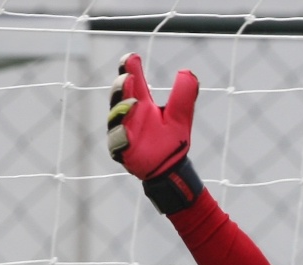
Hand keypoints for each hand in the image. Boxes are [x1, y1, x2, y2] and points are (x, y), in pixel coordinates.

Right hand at [106, 53, 197, 177]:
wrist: (170, 168)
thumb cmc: (171, 139)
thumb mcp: (180, 116)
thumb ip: (183, 95)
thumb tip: (188, 72)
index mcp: (141, 101)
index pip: (132, 80)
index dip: (129, 67)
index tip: (131, 57)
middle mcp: (128, 113)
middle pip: (119, 95)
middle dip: (121, 86)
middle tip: (128, 77)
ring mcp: (122, 130)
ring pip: (115, 117)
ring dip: (121, 109)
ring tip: (133, 102)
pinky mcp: (121, 149)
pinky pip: (117, 142)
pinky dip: (121, 137)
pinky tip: (127, 133)